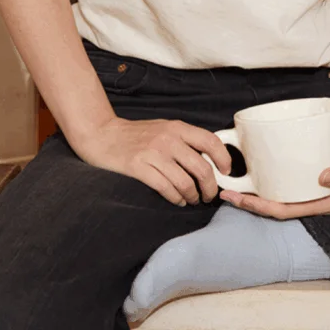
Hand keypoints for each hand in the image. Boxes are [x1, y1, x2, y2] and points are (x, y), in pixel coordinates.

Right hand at [73, 116, 231, 206]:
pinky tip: (177, 201)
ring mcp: (153, 153)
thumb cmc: (136, 135)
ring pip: (185, 182)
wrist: (103, 135)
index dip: (224, 159)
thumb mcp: (164, 129)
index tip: (226, 172)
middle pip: (202, 167)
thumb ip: (184, 140)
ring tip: (192, 200)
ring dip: (193, 196)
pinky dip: (176, 199)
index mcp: (177, 128)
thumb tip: (210, 159)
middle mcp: (168, 139)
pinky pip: (166, 189)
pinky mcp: (139, 167)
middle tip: (208, 195)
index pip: (210, 141)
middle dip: (209, 187)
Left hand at [220, 164, 329, 219]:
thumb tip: (321, 173)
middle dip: (246, 198)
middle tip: (221, 188)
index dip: (257, 206)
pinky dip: (271, 174)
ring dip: (254, 187)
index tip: (238, 198)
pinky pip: (287, 179)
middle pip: (270, 202)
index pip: (281, 209)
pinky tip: (260, 164)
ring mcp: (308, 191)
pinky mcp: (311, 180)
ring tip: (231, 178)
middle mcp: (308, 200)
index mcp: (316, 206)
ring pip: (276, 192)